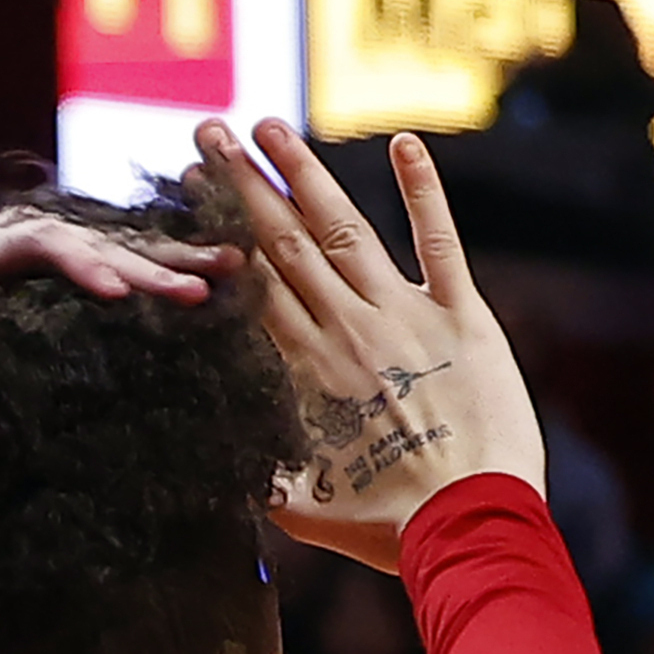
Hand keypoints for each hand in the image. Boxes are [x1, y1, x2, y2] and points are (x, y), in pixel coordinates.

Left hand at [0, 204, 225, 326]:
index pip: (47, 246)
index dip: (82, 266)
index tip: (115, 295)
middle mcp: (40, 232)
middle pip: (101, 245)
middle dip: (148, 270)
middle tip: (194, 294)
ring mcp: (67, 241)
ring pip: (129, 245)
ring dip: (180, 257)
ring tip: (234, 266)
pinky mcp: (83, 256)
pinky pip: (135, 256)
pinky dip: (177, 262)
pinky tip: (225, 270)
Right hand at [204, 118, 541, 569]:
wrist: (466, 526)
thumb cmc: (380, 525)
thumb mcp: (296, 504)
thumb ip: (251, 470)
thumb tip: (202, 453)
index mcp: (300, 366)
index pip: (246, 278)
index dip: (215, 226)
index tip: (187, 185)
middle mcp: (343, 326)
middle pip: (281, 240)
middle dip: (242, 182)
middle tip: (209, 131)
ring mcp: (403, 316)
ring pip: (343, 228)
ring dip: (304, 173)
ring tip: (271, 127)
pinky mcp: (461, 318)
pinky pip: (439, 243)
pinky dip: (423, 191)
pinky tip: (408, 143)